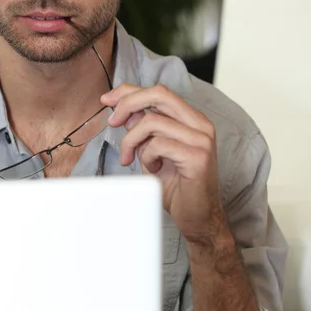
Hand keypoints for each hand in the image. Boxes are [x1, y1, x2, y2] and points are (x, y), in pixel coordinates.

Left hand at [101, 84, 229, 246]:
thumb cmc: (178, 189)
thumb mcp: (154, 154)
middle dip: (128, 104)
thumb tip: (123, 112)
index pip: (159, 92)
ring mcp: (201, 139)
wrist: (198, 218)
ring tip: (132, 159)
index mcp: (192, 120)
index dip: (130, 92)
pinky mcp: (197, 156)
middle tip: (112, 122)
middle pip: (158, 94)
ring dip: (132, 140)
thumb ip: (143, 132)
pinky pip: (158, 145)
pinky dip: (147, 157)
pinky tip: (153, 169)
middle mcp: (200, 125)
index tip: (108, 101)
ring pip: (152, 121)